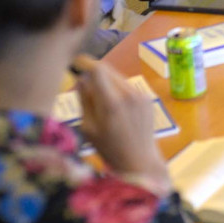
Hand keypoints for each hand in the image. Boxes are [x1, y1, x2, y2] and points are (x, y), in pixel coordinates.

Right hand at [73, 55, 169, 186]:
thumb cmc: (108, 149)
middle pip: (108, 70)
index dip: (85, 62)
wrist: (139, 161)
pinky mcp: (148, 99)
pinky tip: (114, 106)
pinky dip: (118, 89)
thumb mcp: (89, 127)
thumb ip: (84, 100)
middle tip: (82, 79)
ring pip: (118, 78)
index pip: (98, 70)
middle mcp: (128, 95)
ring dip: (106, 80)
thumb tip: (81, 79)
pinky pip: (128, 87)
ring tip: (98, 97)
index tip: (75, 61)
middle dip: (94, 71)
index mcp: (111, 103)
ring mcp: (141, 96)